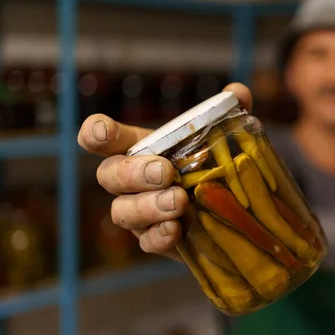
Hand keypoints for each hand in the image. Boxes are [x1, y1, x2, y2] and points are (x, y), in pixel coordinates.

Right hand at [77, 83, 252, 261]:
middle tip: (166, 172)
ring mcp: (139, 213)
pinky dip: (158, 236)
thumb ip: (230, 112)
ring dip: (148, 206)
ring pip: (122, 211)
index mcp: (142, 148)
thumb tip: (238, 92)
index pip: (106, 138)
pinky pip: (145, 242)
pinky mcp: (154, 240)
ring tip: (179, 202)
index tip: (102, 133)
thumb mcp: (224, 138)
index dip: (96, 133)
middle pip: (109, 175)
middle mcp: (131, 181)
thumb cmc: (213, 166)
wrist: (229, 211)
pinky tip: (176, 230)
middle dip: (134, 173)